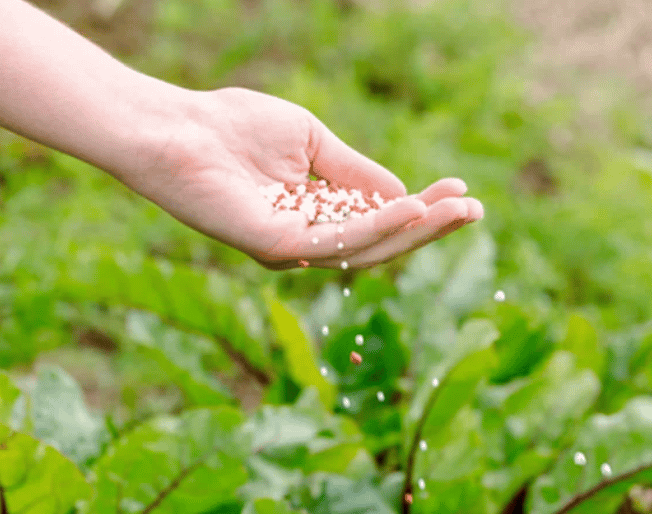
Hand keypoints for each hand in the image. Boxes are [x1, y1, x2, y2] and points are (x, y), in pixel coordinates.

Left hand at [122, 86, 484, 269]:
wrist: (176, 128)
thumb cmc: (232, 126)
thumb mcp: (311, 141)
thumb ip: (354, 171)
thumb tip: (406, 195)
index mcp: (314, 216)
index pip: (379, 222)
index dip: (424, 210)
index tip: (464, 195)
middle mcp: (305, 241)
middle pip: (382, 243)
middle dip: (431, 228)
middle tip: (475, 211)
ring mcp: (290, 248)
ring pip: (367, 249)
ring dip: (416, 230)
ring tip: (455, 211)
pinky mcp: (274, 247)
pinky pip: (338, 241)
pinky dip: (379, 226)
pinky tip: (411, 207)